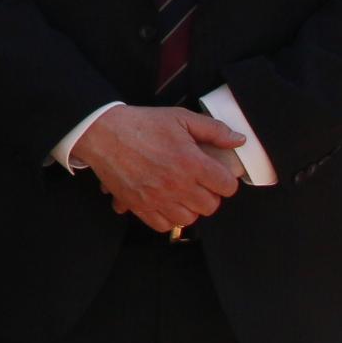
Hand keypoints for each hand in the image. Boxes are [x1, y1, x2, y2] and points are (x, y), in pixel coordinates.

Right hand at [77, 106, 242, 232]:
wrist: (102, 133)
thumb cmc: (141, 124)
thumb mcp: (180, 117)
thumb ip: (213, 129)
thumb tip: (239, 140)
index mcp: (191, 162)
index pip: (227, 186)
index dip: (225, 180)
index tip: (216, 174)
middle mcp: (177, 185)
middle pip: (210, 206)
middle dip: (209, 194)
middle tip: (199, 182)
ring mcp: (158, 199)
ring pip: (189, 219)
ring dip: (189, 208)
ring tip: (182, 193)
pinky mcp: (139, 206)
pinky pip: (163, 225)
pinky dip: (168, 218)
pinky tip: (165, 202)